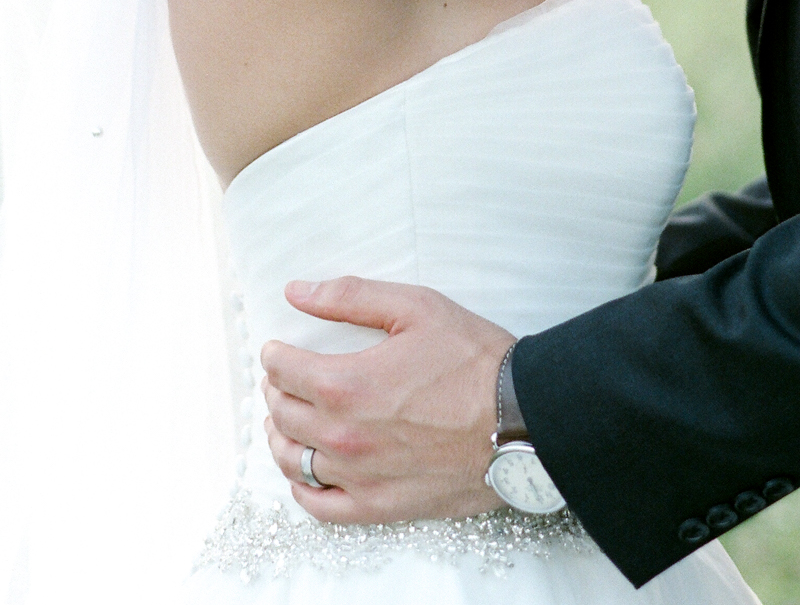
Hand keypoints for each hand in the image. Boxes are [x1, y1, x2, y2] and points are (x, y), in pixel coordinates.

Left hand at [258, 277, 512, 523]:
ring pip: (292, 461)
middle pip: (282, 414)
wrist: (524, 421)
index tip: (280, 350)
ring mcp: (360, 477)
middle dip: (276, 392)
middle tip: (284, 381)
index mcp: (344, 384)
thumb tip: (295, 292)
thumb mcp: (415, 307)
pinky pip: (321, 507)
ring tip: (287, 422)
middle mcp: (343, 436)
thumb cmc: (474, 360)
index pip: (281, 370)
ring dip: (281, 438)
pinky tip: (306, 474)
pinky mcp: (381, 507)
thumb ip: (349, 297)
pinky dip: (303, 489)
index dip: (275, 355)